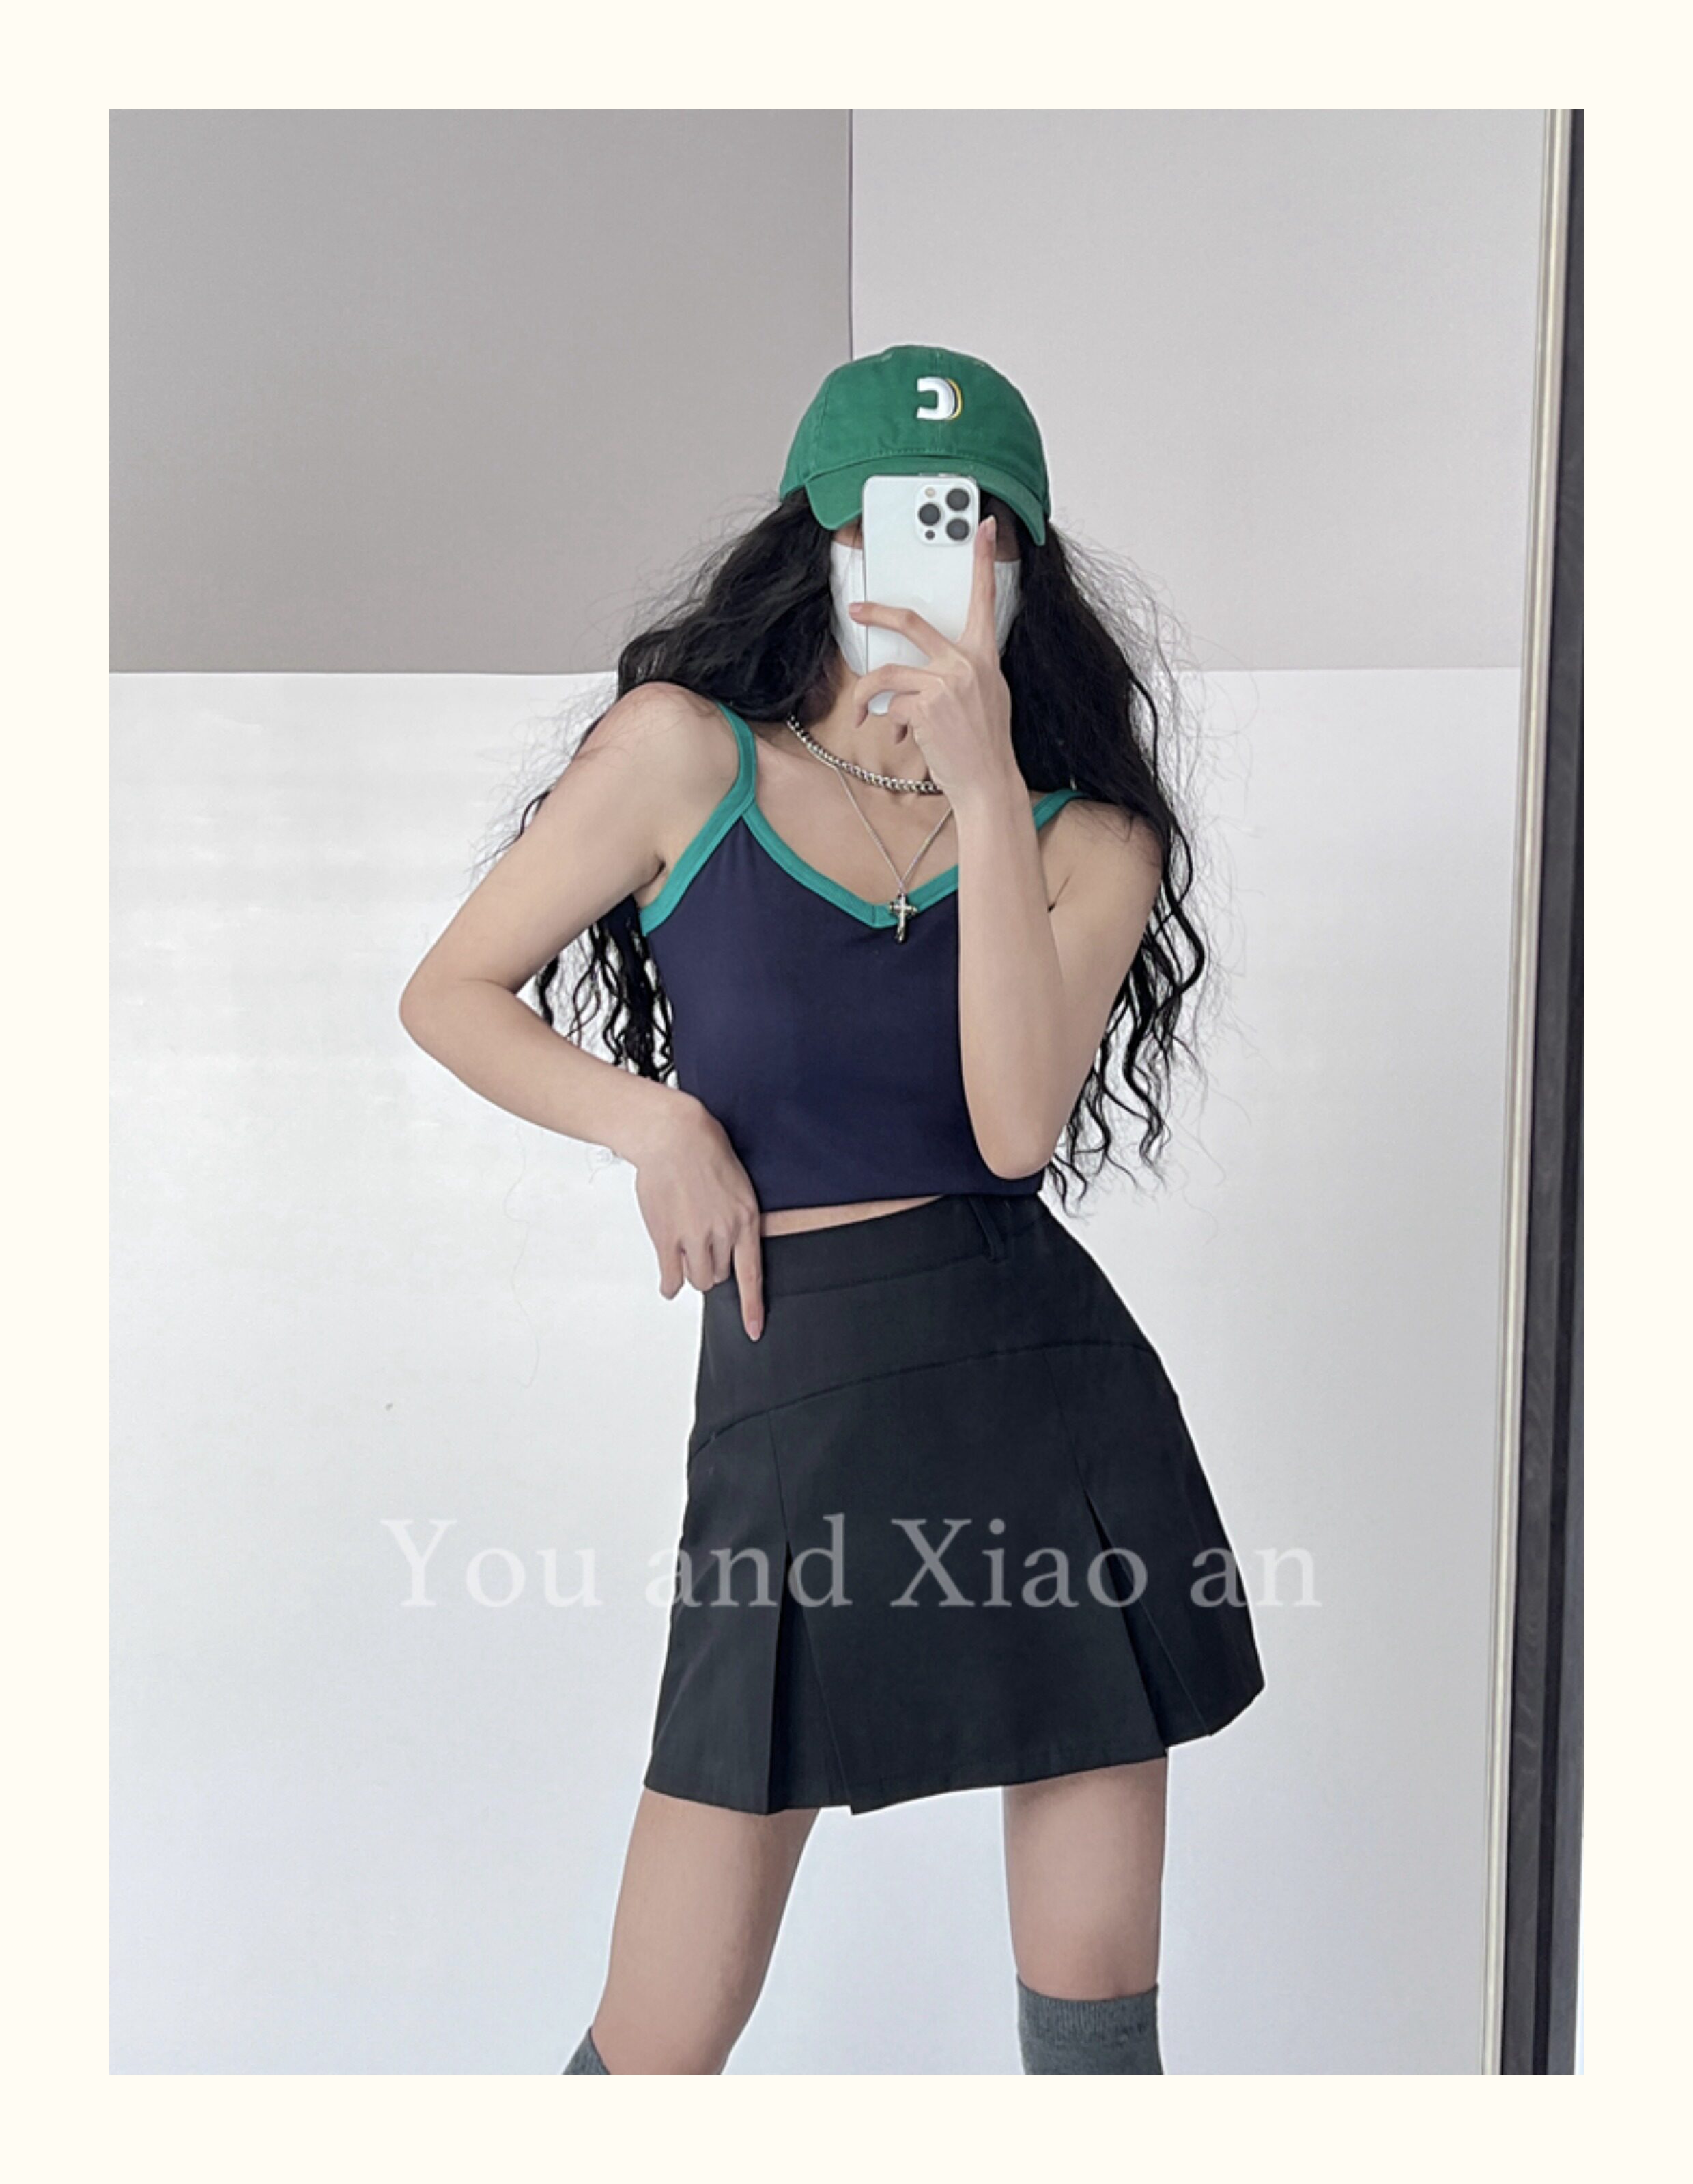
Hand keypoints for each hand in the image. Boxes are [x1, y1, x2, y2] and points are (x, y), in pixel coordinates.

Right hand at [629, 1094, 763, 1339]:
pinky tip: (669, 1282)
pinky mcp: (667, 1238)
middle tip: (702, 1248)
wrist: (673, 1135)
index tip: (754, 1330)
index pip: (752, 1274)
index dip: (752, 1307)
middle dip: (713, 1267)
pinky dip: (670, 1283)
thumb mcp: (736, 1186)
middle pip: (721, 1276)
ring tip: (685, 1251)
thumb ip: (734, 1220)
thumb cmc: (704, 1151)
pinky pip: (671, 1277)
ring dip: (692, 1271)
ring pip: (698, 1279)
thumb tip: (724, 1248)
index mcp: (746, 1219)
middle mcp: (723, 1232)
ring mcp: (694, 1237)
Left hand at [847, 514, 1018, 805]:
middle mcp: (966, 663)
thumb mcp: (987, 696)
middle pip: (912, 622)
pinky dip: (888, 725)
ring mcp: (946, 684)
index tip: (983, 527)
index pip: (984, 598)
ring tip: (861, 712)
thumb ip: (965, 671)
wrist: (988, 782)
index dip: (983, 560)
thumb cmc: (985, 743)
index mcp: (984, 655)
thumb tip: (934, 667)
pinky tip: (899, 739)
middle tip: (858, 610)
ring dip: (866, 694)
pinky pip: (891, 707)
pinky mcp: (926, 708)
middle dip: (878, 614)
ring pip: (887, 674)